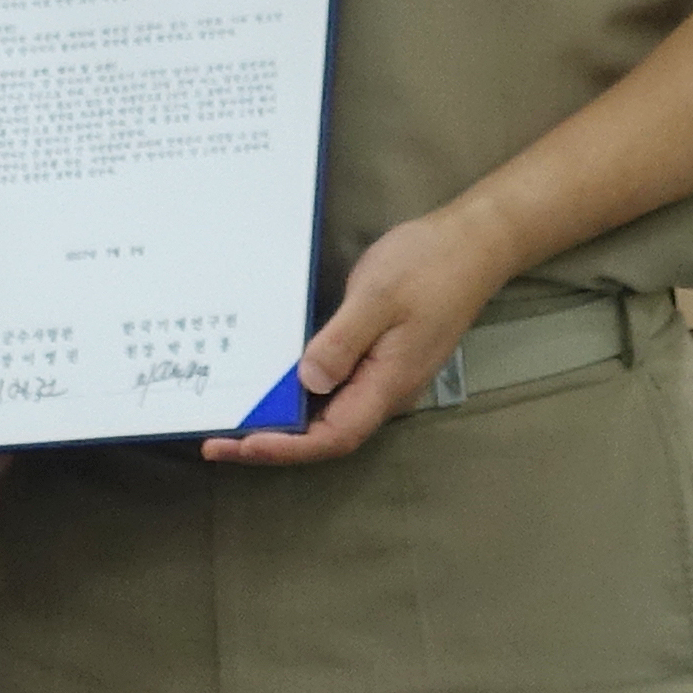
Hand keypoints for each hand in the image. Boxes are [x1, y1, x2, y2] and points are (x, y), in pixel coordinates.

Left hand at [203, 206, 518, 466]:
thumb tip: (306, 382)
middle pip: (326, 433)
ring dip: (285, 419)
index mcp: (387, 384)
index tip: (240, 445)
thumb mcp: (378, 298)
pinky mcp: (379, 354)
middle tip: (219, 439)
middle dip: (274, 442)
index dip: (285, 448)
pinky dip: (300, 389)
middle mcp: (384, 389)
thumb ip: (342, 342)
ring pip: (329, 411)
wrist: (473, 243)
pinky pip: (335, 384)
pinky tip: (273, 378)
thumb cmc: (428, 266)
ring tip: (236, 415)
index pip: (332, 437)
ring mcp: (383, 373)